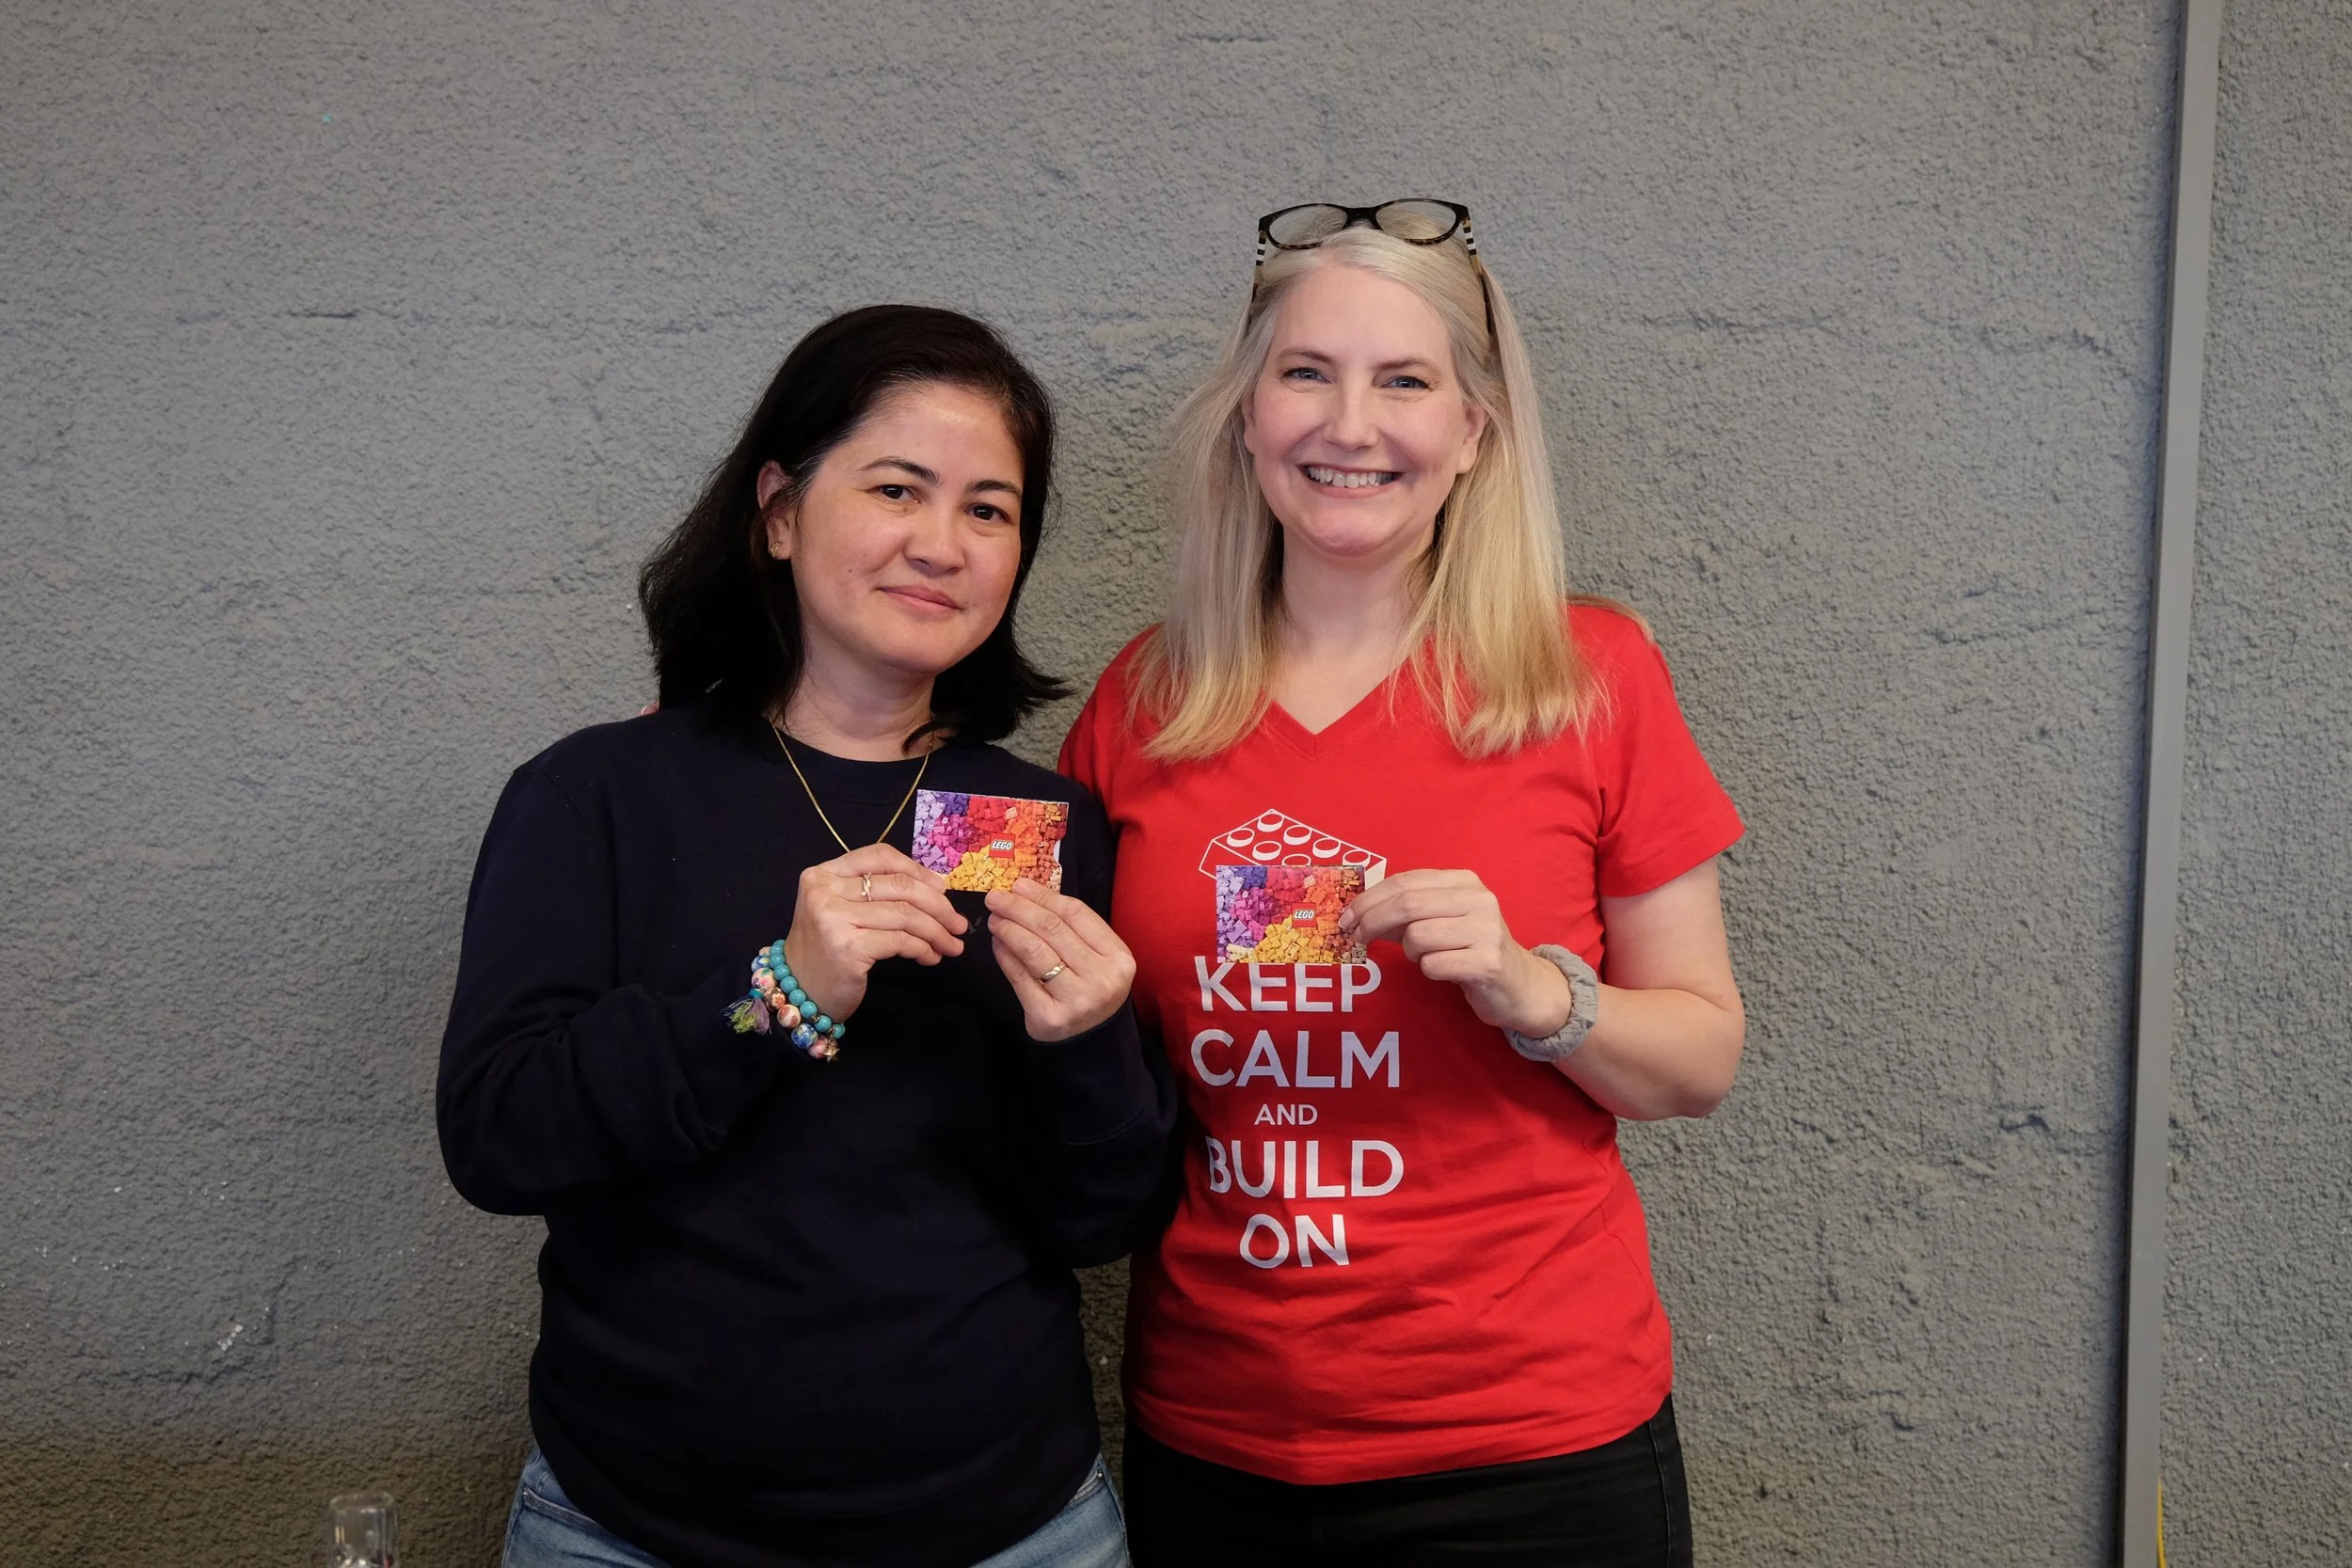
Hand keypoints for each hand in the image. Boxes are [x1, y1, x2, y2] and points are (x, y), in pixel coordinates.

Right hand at [781, 845, 966, 1024]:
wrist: (798, 994)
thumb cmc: (826, 950)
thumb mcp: (841, 909)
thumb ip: (876, 891)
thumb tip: (936, 883)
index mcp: (823, 874)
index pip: (880, 857)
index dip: (917, 870)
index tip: (942, 889)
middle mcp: (824, 891)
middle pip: (899, 886)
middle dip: (938, 905)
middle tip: (959, 924)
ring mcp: (834, 919)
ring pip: (905, 915)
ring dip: (937, 931)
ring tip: (952, 944)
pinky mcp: (848, 947)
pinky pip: (900, 941)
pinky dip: (923, 948)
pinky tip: (930, 957)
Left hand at [983, 878, 1136, 1041]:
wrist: (1092, 1044)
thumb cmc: (1091, 990)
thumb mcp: (1097, 959)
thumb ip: (1071, 929)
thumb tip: (1025, 892)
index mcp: (1119, 958)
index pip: (1076, 914)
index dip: (1044, 896)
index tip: (1019, 885)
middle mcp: (1101, 978)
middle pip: (1052, 929)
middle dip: (1019, 908)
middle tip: (996, 897)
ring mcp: (1075, 1000)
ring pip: (1033, 950)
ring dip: (1008, 929)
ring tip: (995, 919)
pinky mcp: (1048, 1017)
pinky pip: (1019, 976)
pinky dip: (1004, 955)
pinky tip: (998, 944)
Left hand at [1340, 869, 1572, 1036]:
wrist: (1520, 985)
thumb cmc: (1472, 948)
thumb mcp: (1441, 920)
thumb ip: (1405, 912)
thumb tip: (1357, 913)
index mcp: (1465, 881)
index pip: (1405, 881)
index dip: (1370, 898)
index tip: (1347, 917)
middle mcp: (1479, 899)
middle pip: (1407, 905)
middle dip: (1372, 921)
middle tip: (1356, 937)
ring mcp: (1486, 930)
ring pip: (1418, 936)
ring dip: (1410, 952)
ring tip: (1426, 957)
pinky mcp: (1486, 962)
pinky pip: (1433, 964)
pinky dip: (1428, 969)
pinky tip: (1444, 970)